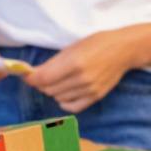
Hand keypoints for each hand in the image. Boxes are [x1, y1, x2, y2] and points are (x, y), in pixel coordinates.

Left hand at [22, 30, 137, 112]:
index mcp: (74, 63)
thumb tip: (34, 74)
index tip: (26, 75)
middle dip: (41, 83)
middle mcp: (82, 79)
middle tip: (41, 75)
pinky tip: (64, 93)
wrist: (123, 50)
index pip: (43, 78)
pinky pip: (73, 107)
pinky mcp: (96, 97)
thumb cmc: (97, 44)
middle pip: (49, 89)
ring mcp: (90, 90)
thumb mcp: (72, 47)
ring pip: (58, 98)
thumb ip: (53, 63)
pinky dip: (64, 102)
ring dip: (52, 91)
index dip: (31, 78)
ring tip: (56, 80)